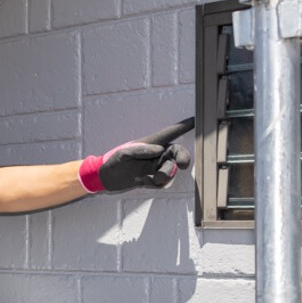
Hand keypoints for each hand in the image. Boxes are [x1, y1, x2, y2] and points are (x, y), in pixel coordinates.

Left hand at [78, 120, 192, 192]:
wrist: (105, 179)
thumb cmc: (113, 161)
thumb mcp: (124, 153)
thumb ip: (141, 150)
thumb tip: (159, 150)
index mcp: (150, 143)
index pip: (169, 133)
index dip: (184, 126)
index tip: (196, 119)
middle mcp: (156, 155)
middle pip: (177, 152)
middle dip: (183, 157)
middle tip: (183, 164)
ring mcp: (155, 167)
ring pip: (172, 170)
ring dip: (165, 175)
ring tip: (152, 177)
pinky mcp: (152, 179)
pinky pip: (163, 183)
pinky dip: (155, 183)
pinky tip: (143, 181)